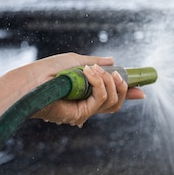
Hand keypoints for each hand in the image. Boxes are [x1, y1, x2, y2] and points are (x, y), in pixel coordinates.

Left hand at [30, 53, 144, 126]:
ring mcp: (85, 111)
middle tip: (118, 76)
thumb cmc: (48, 70)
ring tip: (94, 70)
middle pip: (117, 103)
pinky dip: (99, 84)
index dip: (128, 94)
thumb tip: (113, 61)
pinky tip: (89, 74)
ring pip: (113, 102)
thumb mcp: (76, 61)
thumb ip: (96, 63)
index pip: (112, 96)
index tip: (142, 89)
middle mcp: (88, 105)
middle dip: (124, 88)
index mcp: (87, 94)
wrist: (32, 80)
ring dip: (109, 83)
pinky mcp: (82, 113)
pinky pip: (101, 100)